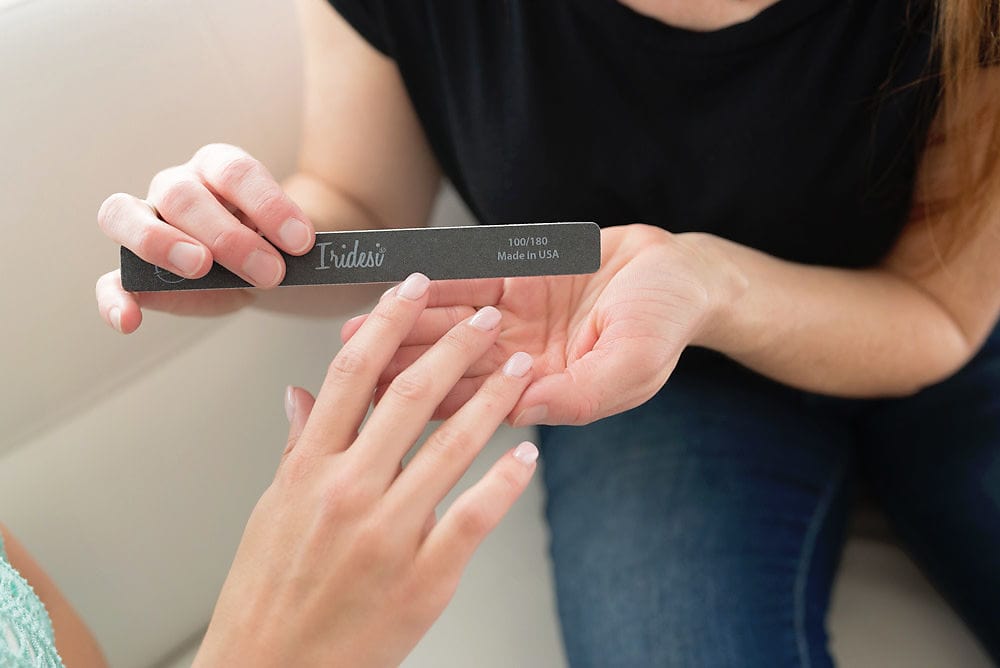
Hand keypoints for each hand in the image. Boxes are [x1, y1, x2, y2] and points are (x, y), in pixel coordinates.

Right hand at [95, 143, 314, 332]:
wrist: (266, 265)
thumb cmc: (275, 243)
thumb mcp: (290, 239)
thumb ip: (288, 243)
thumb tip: (297, 254)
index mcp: (219, 168)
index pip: (235, 172)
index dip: (268, 205)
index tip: (302, 242)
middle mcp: (177, 186)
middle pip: (183, 196)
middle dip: (228, 237)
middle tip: (270, 272)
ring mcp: (146, 222)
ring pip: (126, 215)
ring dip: (162, 243)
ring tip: (200, 268)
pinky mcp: (133, 269)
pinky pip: (110, 280)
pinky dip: (114, 299)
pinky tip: (130, 321)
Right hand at [194, 273, 537, 667]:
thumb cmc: (269, 596)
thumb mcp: (270, 512)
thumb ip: (298, 448)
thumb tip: (303, 395)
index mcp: (308, 469)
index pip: (352, 375)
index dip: (387, 323)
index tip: (411, 290)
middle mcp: (348, 492)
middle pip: (409, 397)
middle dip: (454, 347)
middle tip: (486, 318)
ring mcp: (389, 533)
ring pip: (452, 446)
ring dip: (493, 401)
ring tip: (518, 368)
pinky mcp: (425, 576)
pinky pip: (476, 515)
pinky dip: (506, 481)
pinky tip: (526, 456)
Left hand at [343, 225, 745, 425]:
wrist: (681, 271)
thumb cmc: (665, 323)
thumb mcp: (630, 366)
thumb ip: (578, 393)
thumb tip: (521, 412)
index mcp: (546, 389)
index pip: (478, 402)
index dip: (430, 402)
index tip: (382, 405)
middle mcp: (523, 357)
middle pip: (451, 364)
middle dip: (399, 365)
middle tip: (348, 366)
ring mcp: (518, 316)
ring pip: (451, 322)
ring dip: (405, 325)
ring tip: (356, 329)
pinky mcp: (520, 275)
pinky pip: (472, 277)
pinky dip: (438, 280)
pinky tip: (402, 285)